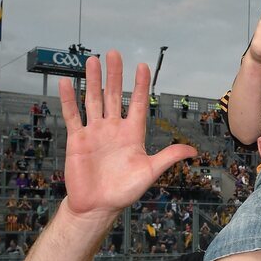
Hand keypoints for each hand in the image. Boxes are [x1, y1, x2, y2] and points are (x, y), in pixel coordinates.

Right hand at [58, 51, 195, 218]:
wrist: (98, 206)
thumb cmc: (124, 191)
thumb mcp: (150, 172)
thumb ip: (169, 157)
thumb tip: (193, 150)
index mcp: (132, 134)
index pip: (137, 103)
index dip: (140, 85)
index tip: (142, 66)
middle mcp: (113, 129)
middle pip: (113, 96)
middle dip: (114, 75)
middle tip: (114, 54)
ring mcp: (95, 132)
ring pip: (93, 100)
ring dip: (93, 81)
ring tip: (92, 60)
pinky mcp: (77, 139)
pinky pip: (72, 115)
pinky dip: (69, 99)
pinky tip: (67, 83)